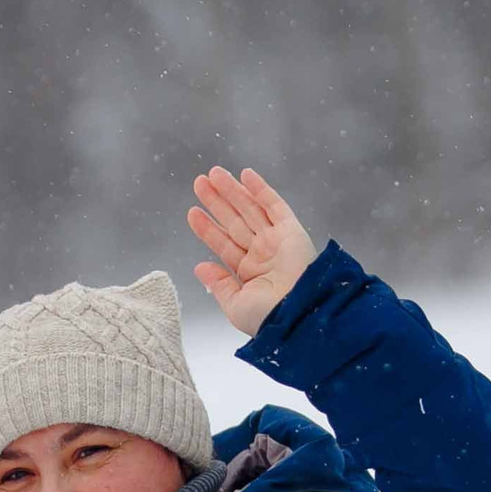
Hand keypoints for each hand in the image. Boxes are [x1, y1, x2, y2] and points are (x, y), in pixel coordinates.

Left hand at [186, 166, 316, 336]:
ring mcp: (277, 241)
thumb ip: (219, 284)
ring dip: (232, 190)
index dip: (207, 228)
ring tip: (213, 174)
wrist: (298, 315)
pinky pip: (275, 205)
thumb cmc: (267, 317)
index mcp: (249, 273)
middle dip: (217, 202)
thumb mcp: (235, 305)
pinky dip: (261, 189)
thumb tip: (200, 267)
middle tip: (199, 182)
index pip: (224, 244)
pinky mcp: (292, 231)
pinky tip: (245, 174)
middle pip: (234, 221)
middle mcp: (263, 254)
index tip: (192, 212)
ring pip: (250, 209)